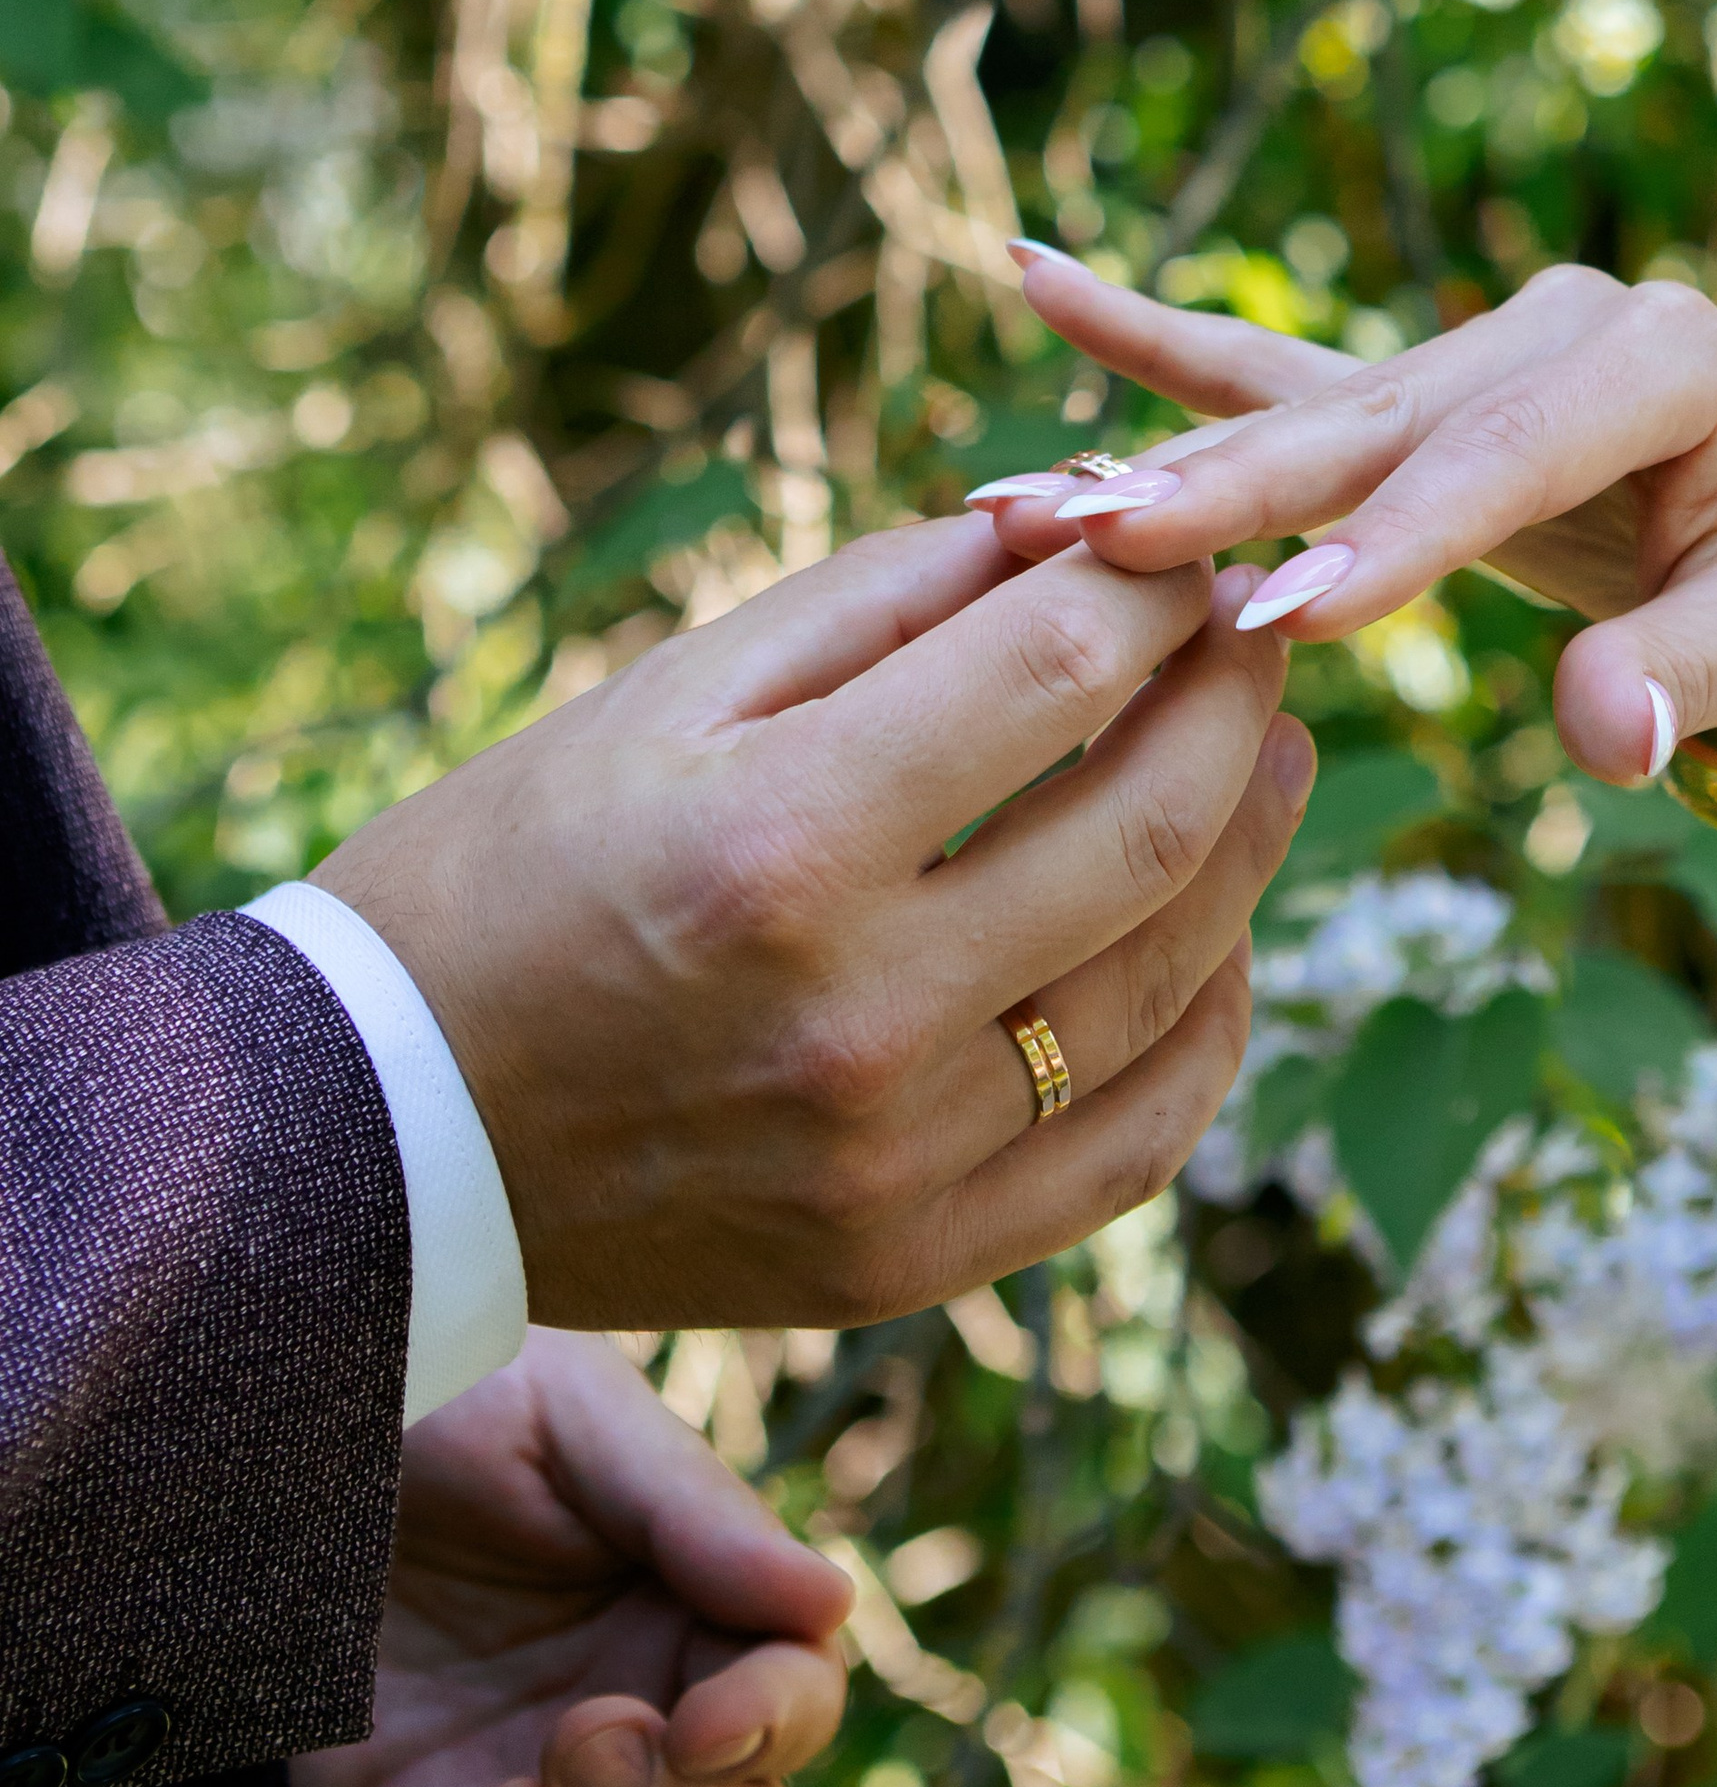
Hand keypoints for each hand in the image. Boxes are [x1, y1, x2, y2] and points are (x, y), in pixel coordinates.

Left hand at [293, 1330, 848, 1786]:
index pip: (796, 1710)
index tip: (701, 1723)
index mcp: (698, 1622)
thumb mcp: (569, 1423)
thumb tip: (832, 1601)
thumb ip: (697, 1515)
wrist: (270, 1439)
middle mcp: (639, 1739)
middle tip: (578, 1742)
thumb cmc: (443, 1398)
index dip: (771, 1729)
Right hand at [319, 516, 1311, 1324]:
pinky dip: (1206, 1031)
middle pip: (1153, 824)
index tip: (1181, 539)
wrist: (378, 1132)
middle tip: (1260, 628)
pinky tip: (1215, 945)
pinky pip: (1132, 1144)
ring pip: (1172, 984)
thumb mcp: (666, 695)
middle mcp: (860, 1014)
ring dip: (1249, 848)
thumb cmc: (510, 871)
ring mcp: (898, 1160)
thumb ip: (883, 600)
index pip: (1059, 672)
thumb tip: (1075, 524)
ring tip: (1269, 757)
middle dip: (1233, 699)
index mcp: (783, 842)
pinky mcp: (909, 1262)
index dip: (1152, 584)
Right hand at [975, 250, 1716, 791]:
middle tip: (1078, 538)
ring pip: (1308, 415)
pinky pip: (1285, 378)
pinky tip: (1038, 276)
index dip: (1387, 542)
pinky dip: (1161, 347)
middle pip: (1373, 422)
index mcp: (1663, 360)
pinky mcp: (1432, 394)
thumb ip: (1694, 676)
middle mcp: (1557, 326)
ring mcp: (1484, 346)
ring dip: (1162, 463)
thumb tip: (1601, 738)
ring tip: (1014, 500)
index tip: (1270, 618)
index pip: (1499, 464)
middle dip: (1220, 486)